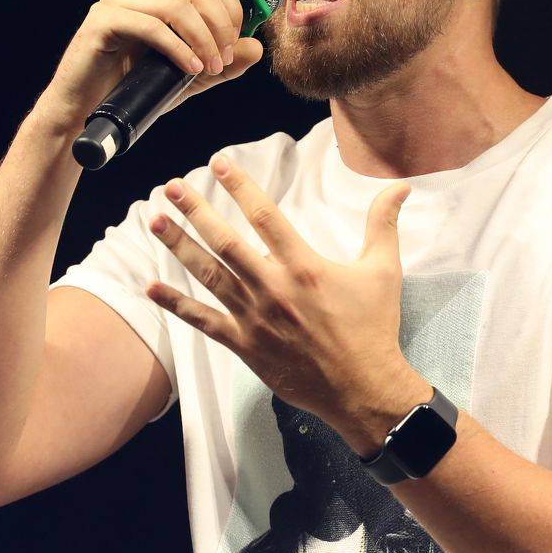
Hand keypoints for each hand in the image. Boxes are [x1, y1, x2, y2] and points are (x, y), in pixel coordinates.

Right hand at [38, 0, 263, 128]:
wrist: (86, 114)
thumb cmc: (134, 93)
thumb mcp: (189, 78)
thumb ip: (222, 64)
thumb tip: (255, 47)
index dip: (232, 10)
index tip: (237, 45)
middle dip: (221, 25)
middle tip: (224, 60)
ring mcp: (116, 1)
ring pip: (176, 5)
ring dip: (202, 39)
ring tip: (210, 68)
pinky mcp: (102, 21)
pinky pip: (151, 26)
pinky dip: (178, 48)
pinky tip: (190, 69)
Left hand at [146, 152, 413, 425]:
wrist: (364, 389)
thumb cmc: (374, 329)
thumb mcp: (383, 271)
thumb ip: (383, 225)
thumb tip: (400, 187)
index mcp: (304, 267)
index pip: (266, 216)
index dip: (240, 186)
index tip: (218, 163)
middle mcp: (273, 289)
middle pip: (226, 242)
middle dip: (196, 211)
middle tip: (170, 187)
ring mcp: (255, 319)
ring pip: (209, 275)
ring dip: (179, 246)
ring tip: (154, 221)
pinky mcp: (246, 346)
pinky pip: (204, 322)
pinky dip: (176, 304)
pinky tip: (151, 286)